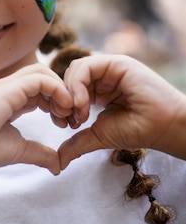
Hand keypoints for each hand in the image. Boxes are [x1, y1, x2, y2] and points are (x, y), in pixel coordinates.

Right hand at [0, 64, 73, 175]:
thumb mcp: (20, 150)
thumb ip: (40, 153)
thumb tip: (58, 166)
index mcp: (12, 99)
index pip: (42, 87)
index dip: (58, 102)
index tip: (65, 124)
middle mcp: (10, 88)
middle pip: (45, 75)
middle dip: (63, 92)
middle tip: (70, 117)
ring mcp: (8, 86)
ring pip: (43, 71)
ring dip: (61, 89)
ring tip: (66, 113)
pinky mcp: (9, 89)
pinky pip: (41, 79)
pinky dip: (57, 91)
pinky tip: (61, 110)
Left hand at [58, 54, 185, 168]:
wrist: (165, 127)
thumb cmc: (139, 130)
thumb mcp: (100, 135)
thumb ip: (78, 142)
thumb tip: (59, 159)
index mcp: (99, 89)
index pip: (68, 87)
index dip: (62, 104)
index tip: (67, 125)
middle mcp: (103, 75)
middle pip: (68, 77)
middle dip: (63, 99)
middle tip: (69, 120)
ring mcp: (110, 67)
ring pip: (75, 70)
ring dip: (70, 93)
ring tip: (79, 115)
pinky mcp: (116, 63)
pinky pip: (86, 67)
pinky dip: (77, 86)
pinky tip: (83, 105)